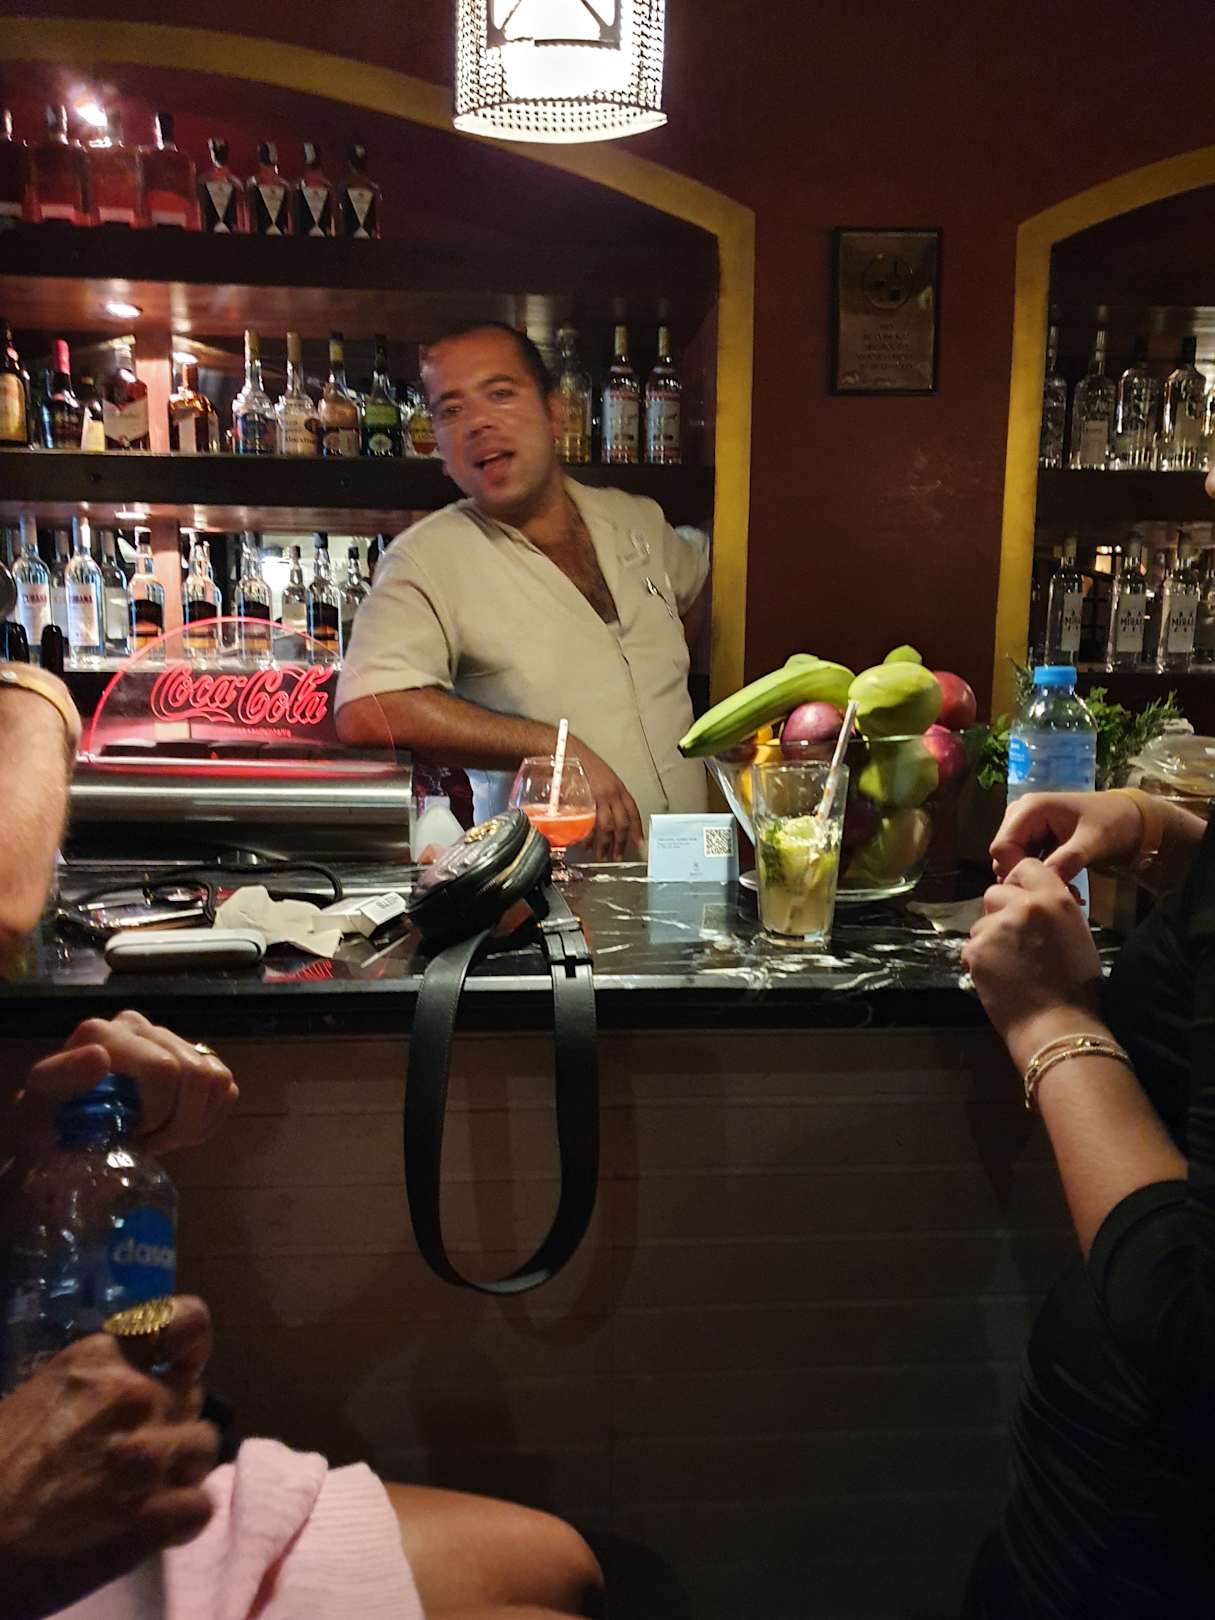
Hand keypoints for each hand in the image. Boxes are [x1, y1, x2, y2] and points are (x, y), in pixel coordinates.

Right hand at [0, 1297, 216, 1617]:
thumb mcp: (32, 1399)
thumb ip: (91, 1386)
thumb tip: (132, 1385)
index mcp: (97, 1359)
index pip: (183, 1321)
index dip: (191, 1346)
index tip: (183, 1366)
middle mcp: (131, 1396)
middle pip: (190, 1398)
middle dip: (170, 1422)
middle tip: (133, 1454)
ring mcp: (146, 1455)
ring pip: (203, 1448)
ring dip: (179, 1468)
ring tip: (139, 1490)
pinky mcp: (151, 1515)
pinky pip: (200, 1504)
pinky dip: (180, 1518)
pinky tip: (150, 1526)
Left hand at [16, 1011, 237, 1160]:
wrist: (62, 1124)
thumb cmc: (48, 1120)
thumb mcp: (38, 1105)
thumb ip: (62, 1078)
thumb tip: (100, 1057)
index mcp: (102, 1033)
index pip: (162, 1069)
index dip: (157, 1111)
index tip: (130, 1135)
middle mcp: (138, 1026)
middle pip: (195, 1076)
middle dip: (177, 1124)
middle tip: (147, 1145)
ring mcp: (169, 1038)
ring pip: (216, 1079)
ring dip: (194, 1122)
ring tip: (161, 1138)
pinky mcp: (193, 1054)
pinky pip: (226, 1088)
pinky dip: (208, 1120)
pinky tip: (177, 1129)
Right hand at [577, 744, 643, 861]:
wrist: (568, 752)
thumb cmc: (584, 764)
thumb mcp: (604, 779)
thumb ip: (609, 797)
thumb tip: (610, 817)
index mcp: (619, 788)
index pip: (633, 812)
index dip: (637, 829)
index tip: (638, 842)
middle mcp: (612, 793)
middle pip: (621, 824)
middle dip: (620, 843)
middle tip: (617, 856)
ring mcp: (598, 797)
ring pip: (606, 827)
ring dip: (604, 844)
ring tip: (601, 855)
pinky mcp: (584, 801)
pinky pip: (589, 824)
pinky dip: (587, 837)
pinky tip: (586, 845)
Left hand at [961, 858, 1104, 1070]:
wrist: (1058, 1025)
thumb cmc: (1077, 986)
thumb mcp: (1077, 934)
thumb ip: (1054, 910)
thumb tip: (1035, 902)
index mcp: (1054, 898)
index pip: (1026, 867)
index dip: (1021, 884)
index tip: (1021, 901)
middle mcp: (1023, 906)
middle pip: (995, 893)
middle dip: (1001, 911)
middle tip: (1014, 939)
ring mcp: (996, 927)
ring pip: (981, 922)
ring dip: (990, 938)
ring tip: (1010, 965)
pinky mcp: (975, 950)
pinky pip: (972, 948)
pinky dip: (981, 961)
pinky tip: (1000, 978)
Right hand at [990, 790, 1142, 884]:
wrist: (1133, 819)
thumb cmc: (1113, 822)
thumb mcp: (1092, 841)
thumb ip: (1067, 860)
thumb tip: (1043, 885)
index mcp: (1029, 808)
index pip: (1001, 847)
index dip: (1015, 871)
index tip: (1041, 889)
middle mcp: (1020, 816)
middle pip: (1003, 857)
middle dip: (1026, 878)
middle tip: (1058, 895)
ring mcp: (1026, 829)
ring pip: (1014, 864)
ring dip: (1035, 881)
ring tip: (1066, 892)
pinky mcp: (1034, 841)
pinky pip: (1026, 864)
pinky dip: (1042, 878)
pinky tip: (1065, 887)